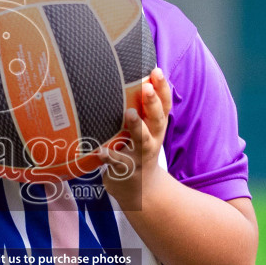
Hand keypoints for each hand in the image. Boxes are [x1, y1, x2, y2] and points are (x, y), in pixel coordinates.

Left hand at [96, 67, 171, 205]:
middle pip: (158, 120)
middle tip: (146, 87)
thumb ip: (139, 111)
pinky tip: (101, 151)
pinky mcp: (126, 171)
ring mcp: (140, 156)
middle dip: (153, 103)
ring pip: (142, 141)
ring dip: (137, 127)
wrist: (141, 193)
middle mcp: (152, 140)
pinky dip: (110, 157)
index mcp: (156, 128)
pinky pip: (118, 163)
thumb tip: (125, 77)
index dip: (163, 88)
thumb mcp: (144, 132)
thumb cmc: (137, 152)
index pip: (164, 105)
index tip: (156, 71)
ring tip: (129, 113)